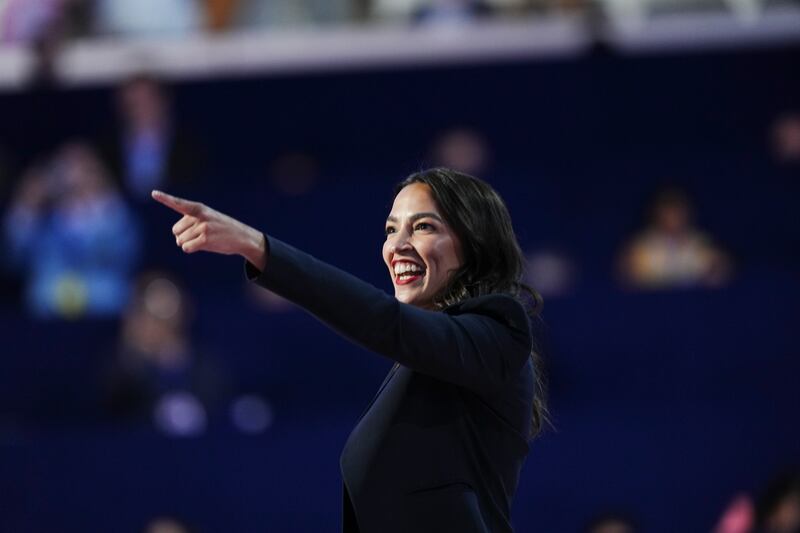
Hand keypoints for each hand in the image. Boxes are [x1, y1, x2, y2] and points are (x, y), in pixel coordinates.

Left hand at [151, 190, 266, 269]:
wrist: (242, 237)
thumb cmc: (222, 229)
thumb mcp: (208, 218)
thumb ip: (191, 222)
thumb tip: (178, 241)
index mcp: (199, 208)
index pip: (179, 203)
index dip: (165, 199)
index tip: (154, 193)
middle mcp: (199, 216)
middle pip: (175, 230)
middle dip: (183, 235)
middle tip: (199, 235)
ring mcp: (203, 227)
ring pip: (180, 240)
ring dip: (189, 243)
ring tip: (205, 239)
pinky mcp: (205, 239)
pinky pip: (186, 247)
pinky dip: (191, 249)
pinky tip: (203, 246)